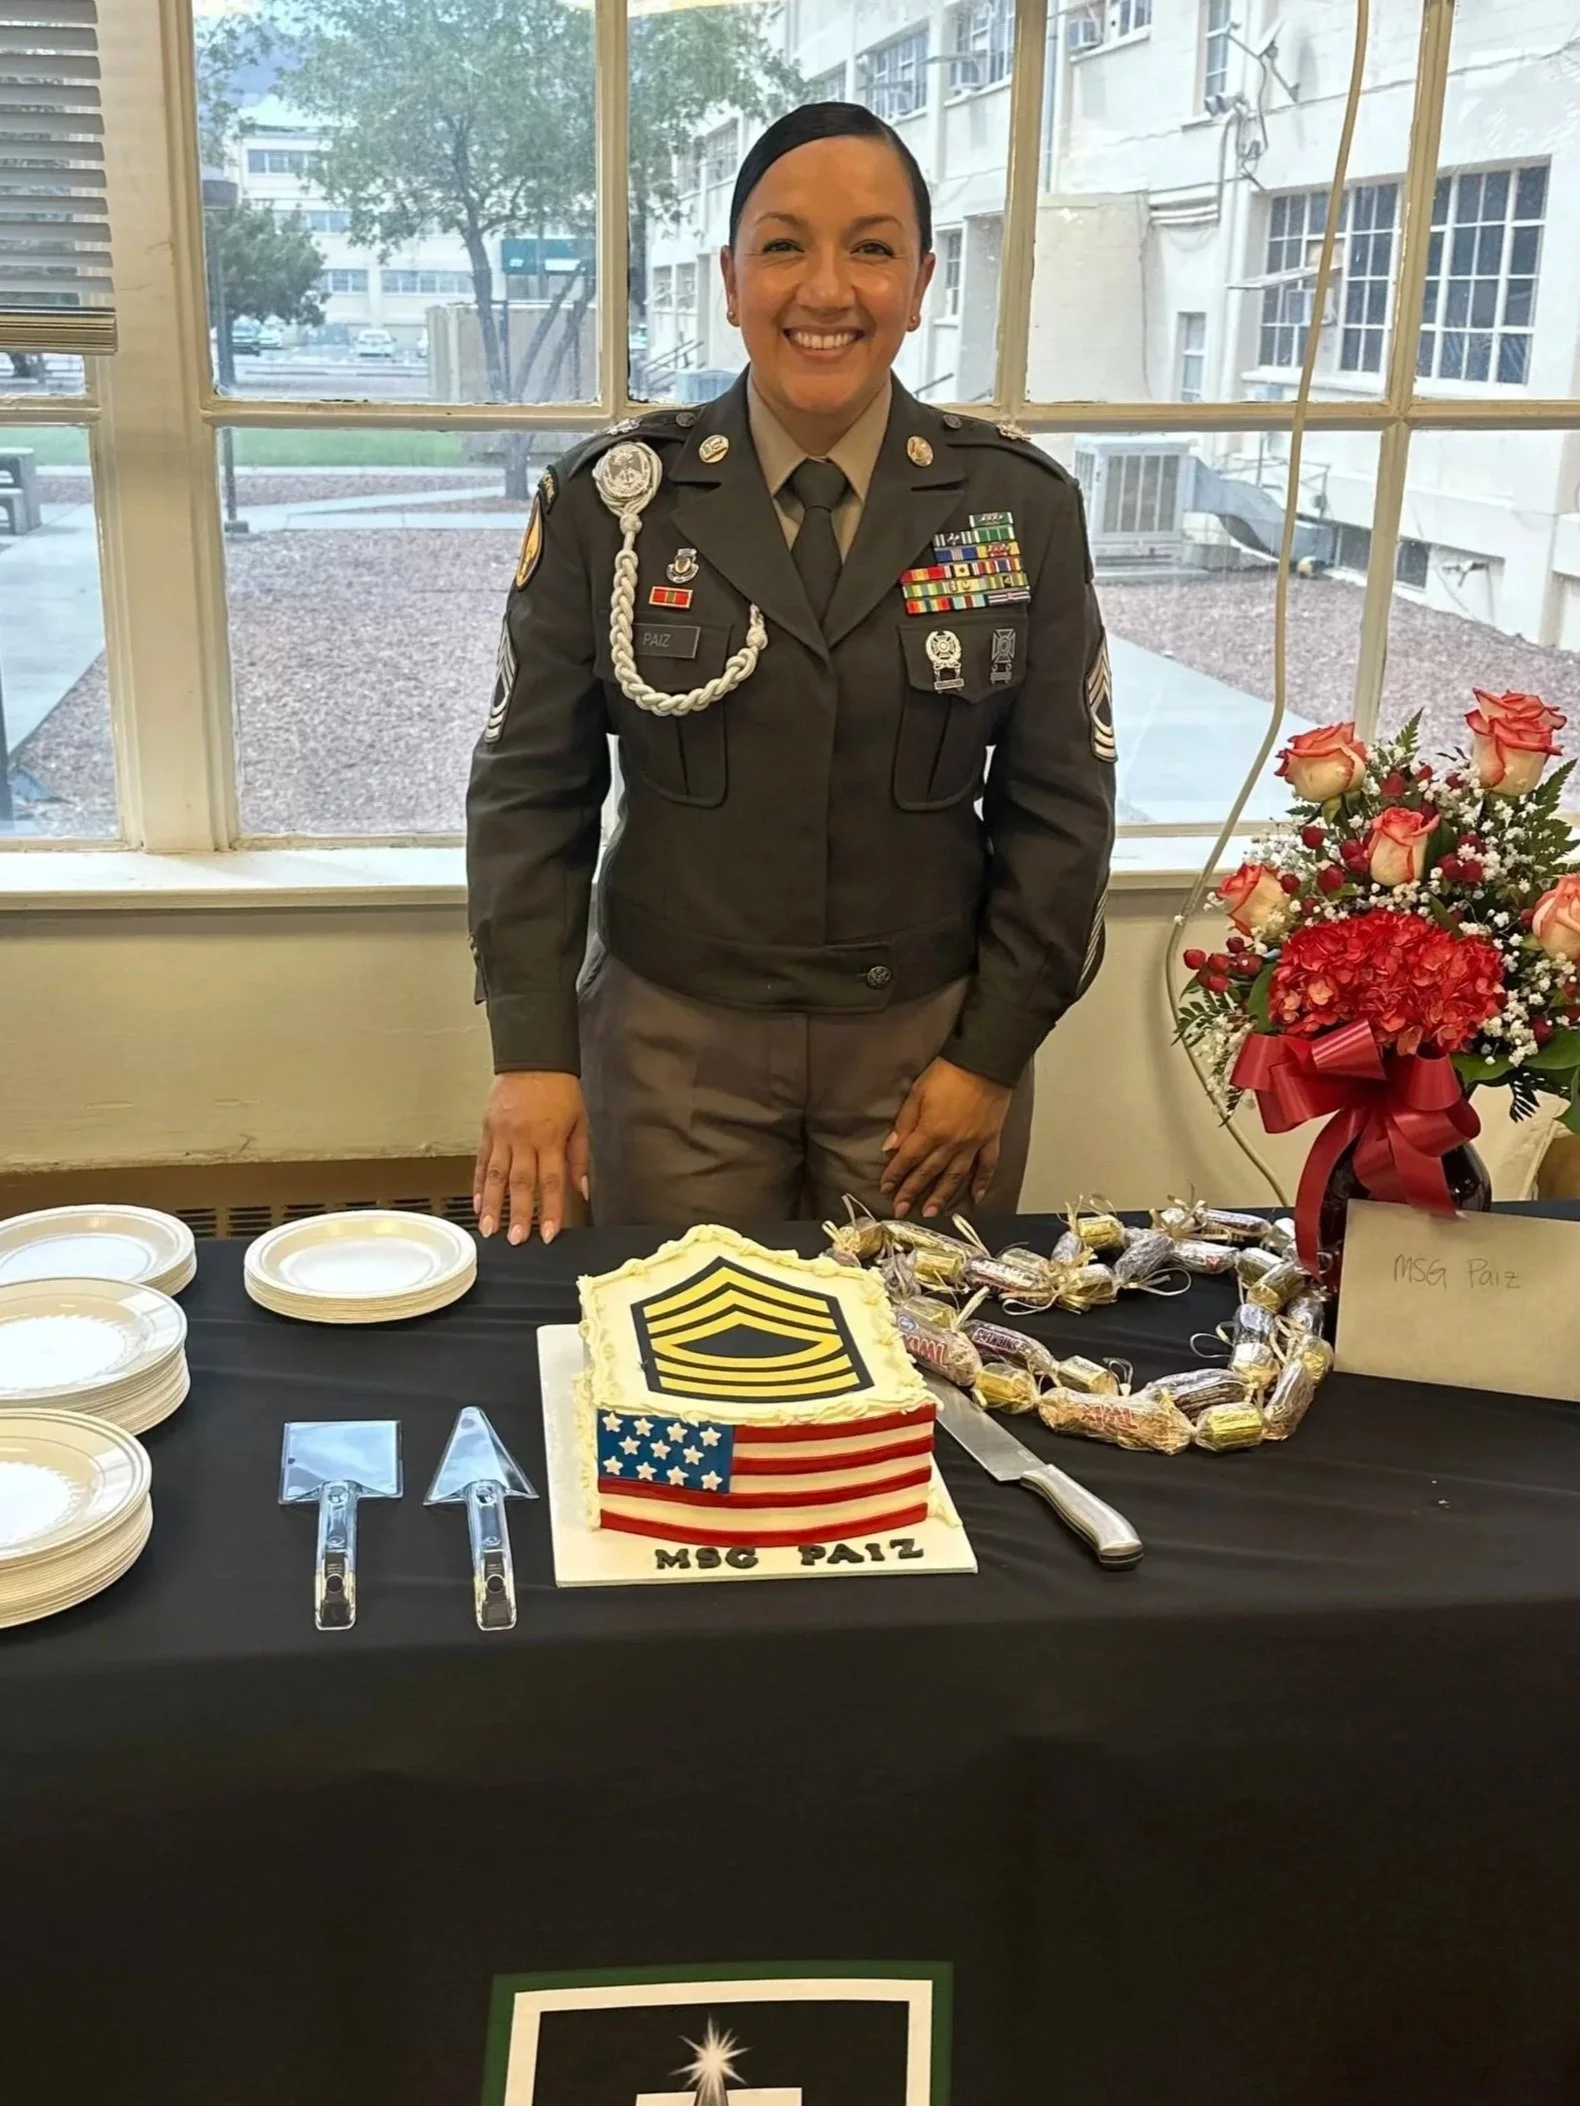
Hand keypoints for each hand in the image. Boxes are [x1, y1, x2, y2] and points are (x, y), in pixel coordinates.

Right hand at [474, 1072, 589, 1244]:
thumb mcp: (580, 1121)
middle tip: (516, 1239)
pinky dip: (478, 1184)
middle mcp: (524, 1139)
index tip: (550, 1233)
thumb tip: (582, 1189)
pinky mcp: (487, 1130)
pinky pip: (481, 1161)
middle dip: (518, 1214)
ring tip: (489, 1229)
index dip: (551, 1209)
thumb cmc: (559, 1088)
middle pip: (521, 1183)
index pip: (552, 1181)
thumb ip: (579, 1157)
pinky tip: (478, 1203)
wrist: (532, 1058)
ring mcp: (503, 1135)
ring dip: (493, 1205)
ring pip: (496, 1176)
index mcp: (550, 1138)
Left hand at [880, 1058, 1012, 1219]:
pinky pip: (986, 1167)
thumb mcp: (918, 1092)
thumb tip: (891, 1148)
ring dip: (942, 1196)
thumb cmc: (948, 1073)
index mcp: (931, 1132)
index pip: (908, 1159)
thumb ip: (905, 1122)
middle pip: (929, 1173)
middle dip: (912, 1192)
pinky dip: (981, 1184)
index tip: (885, 1190)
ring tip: (931, 1212)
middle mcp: (951, 1144)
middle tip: (901, 1210)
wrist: (985, 1062)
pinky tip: (974, 1198)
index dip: (895, 1175)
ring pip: (955, 1176)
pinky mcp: (990, 1140)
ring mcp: (973, 1145)